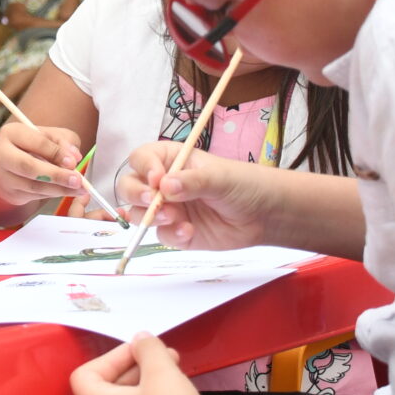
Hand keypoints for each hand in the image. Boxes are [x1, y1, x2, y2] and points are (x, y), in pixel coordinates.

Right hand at [0, 121, 83, 207]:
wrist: (7, 162)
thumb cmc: (31, 145)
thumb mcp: (48, 135)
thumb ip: (63, 141)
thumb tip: (74, 157)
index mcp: (11, 133)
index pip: (36, 142)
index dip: (56, 152)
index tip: (74, 161)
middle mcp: (1, 154)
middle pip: (28, 167)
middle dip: (56, 175)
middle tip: (77, 180)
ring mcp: (3, 176)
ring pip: (33, 186)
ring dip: (59, 189)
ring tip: (79, 189)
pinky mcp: (10, 193)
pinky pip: (34, 196)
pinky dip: (53, 194)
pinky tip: (67, 191)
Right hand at [115, 142, 277, 249]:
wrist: (264, 215)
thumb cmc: (243, 184)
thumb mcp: (219, 177)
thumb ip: (192, 181)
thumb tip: (165, 186)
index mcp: (170, 160)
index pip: (141, 159)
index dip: (144, 168)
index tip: (156, 179)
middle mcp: (163, 184)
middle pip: (129, 186)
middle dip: (136, 194)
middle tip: (151, 201)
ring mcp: (168, 209)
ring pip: (138, 213)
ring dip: (150, 216)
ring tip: (174, 218)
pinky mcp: (176, 232)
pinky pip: (161, 235)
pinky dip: (171, 235)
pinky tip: (189, 232)